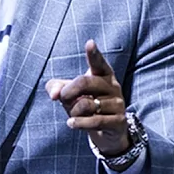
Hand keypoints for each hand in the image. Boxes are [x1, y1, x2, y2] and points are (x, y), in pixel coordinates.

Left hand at [45, 40, 129, 156]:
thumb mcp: (69, 94)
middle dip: (68, 92)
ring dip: (73, 112)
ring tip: (74, 115)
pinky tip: (71, 123)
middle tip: (62, 99)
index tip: (89, 43)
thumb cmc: (86, 104)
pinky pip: (95, 121)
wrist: (106, 130)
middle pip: (84, 82)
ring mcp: (118, 103)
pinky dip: (79, 123)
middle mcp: (113, 86)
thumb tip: (54, 94)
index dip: (93, 54)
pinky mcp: (119, 121)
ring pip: (86, 105)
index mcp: (103, 74)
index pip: (98, 62)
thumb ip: (56, 88)